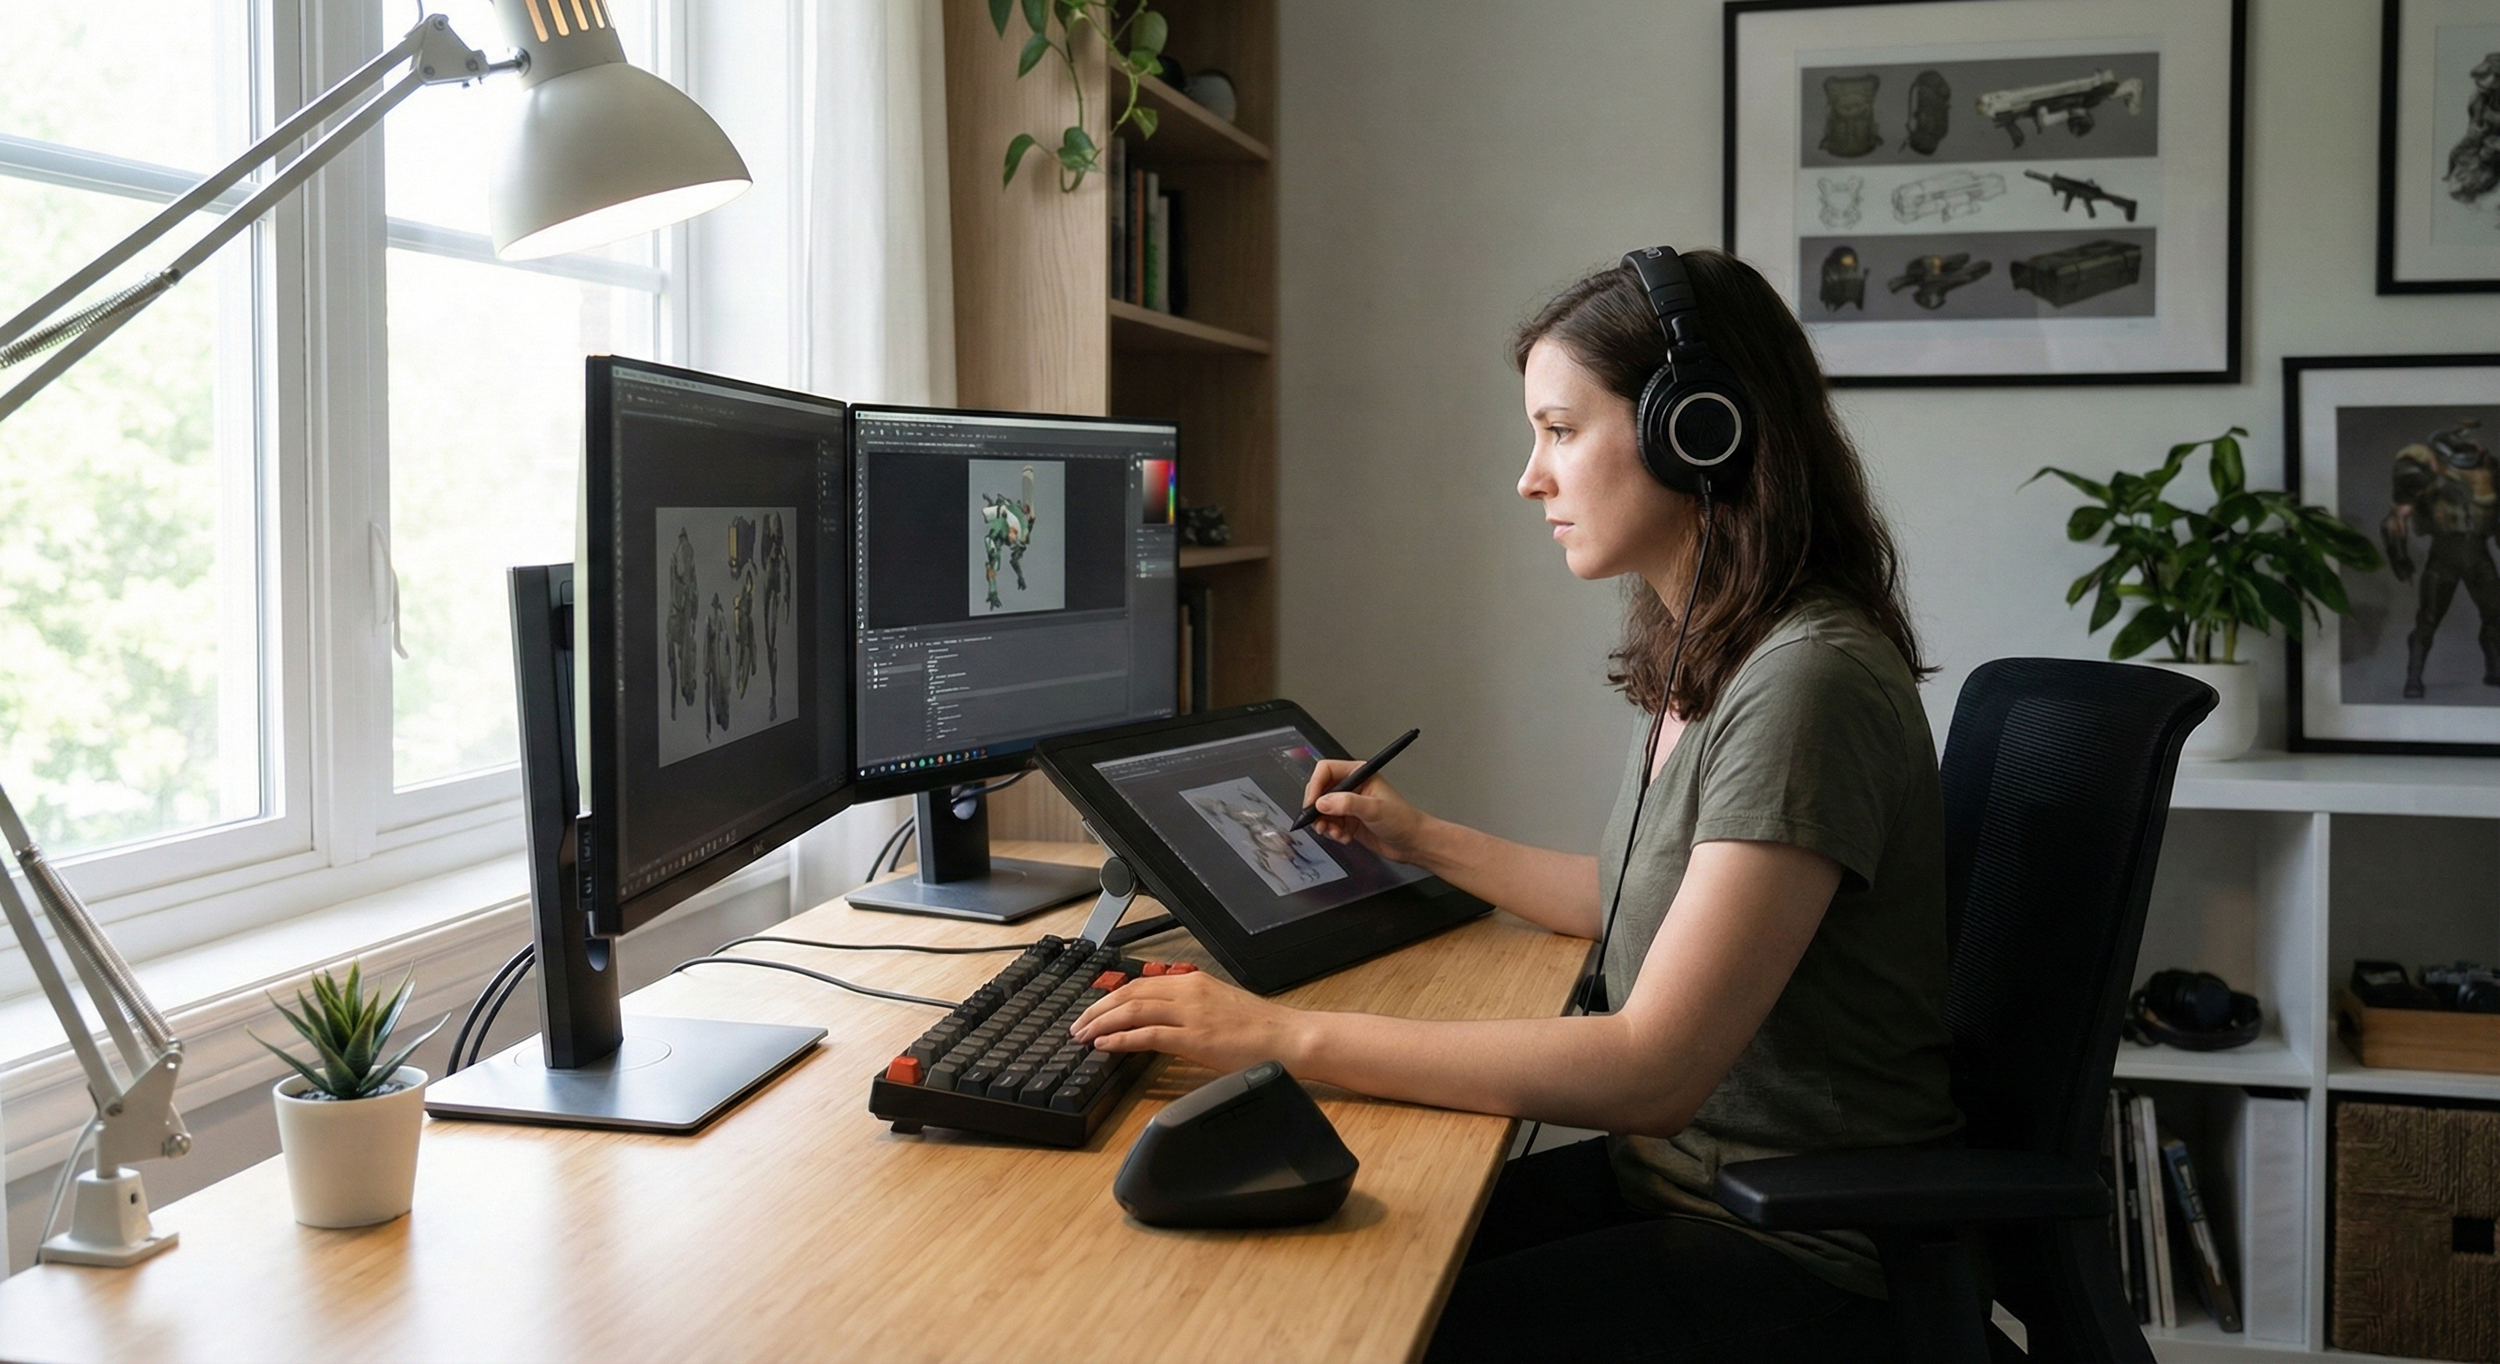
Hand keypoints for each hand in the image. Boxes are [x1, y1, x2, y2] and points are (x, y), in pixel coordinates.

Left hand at [1069, 971, 1307, 1074]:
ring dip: (1101, 1023)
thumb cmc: (1260, 1029)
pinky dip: (1120, 1039)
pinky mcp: (1195, 1038)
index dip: (1110, 997)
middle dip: (1097, 1009)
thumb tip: (1163, 1020)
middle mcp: (1188, 991)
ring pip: (1133, 1010)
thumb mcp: (1220, 1006)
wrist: (1288, 1038)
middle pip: (1129, 993)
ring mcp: (1191, 1014)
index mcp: (1193, 982)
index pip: (1140, 983)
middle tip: (1077, 1025)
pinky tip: (1105, 1045)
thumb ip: (1191, 1007)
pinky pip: (1147, 1034)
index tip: (1093, 1010)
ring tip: (1083, 1036)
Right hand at [1300, 759, 1434, 865]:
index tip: (1313, 803)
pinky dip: (1332, 832)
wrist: (1413, 843)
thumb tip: (1322, 803)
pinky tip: (1344, 837)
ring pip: (1322, 811)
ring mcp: (1349, 805)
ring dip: (1324, 824)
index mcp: (1359, 774)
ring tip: (1336, 833)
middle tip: (1319, 822)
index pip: (1326, 770)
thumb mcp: (1374, 809)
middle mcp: (1352, 787)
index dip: (1316, 785)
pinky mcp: (1348, 821)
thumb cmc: (1403, 820)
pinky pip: (1329, 824)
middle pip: (1320, 791)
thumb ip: (1347, 804)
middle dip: (1317, 809)